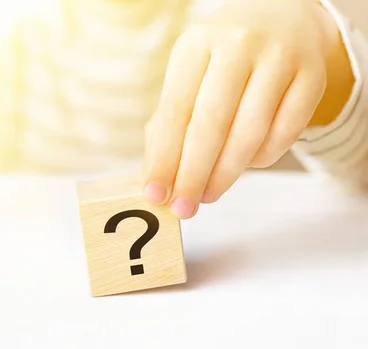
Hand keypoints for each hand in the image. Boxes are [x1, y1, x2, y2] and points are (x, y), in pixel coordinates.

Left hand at [143, 0, 351, 218]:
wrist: (285, 20)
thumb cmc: (226, 63)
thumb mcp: (192, 77)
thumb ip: (170, 124)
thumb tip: (156, 177)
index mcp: (198, 43)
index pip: (176, 110)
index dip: (164, 157)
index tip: (155, 194)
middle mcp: (239, 44)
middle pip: (211, 124)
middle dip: (193, 175)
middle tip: (183, 208)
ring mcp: (280, 58)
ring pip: (250, 133)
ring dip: (226, 174)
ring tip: (208, 194)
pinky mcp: (312, 77)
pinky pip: (284, 135)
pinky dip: (263, 158)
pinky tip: (247, 163)